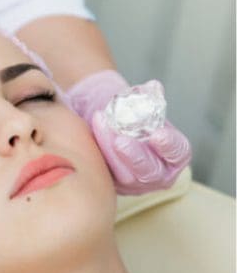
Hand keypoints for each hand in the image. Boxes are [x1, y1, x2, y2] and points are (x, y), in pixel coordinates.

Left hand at [63, 71, 191, 194]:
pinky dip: (99, 153)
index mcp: (174, 156)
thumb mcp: (142, 106)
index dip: (170, 145)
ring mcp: (135, 184)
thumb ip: (148, 97)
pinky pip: (106, 174)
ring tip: (102, 125)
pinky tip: (94, 130)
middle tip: (121, 140)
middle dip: (136, 156)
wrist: (110, 123)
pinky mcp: (114, 185)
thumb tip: (153, 87)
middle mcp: (158, 175)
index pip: (179, 154)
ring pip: (125, 176)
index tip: (158, 134)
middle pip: (150, 172)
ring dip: (111, 151)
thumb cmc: (133, 115)